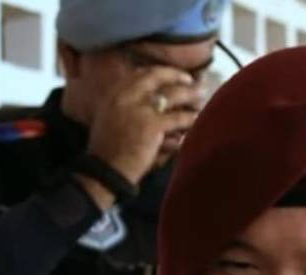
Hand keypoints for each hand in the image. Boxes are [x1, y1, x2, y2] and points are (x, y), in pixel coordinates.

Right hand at [87, 67, 203, 185]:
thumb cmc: (107, 151)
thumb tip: (148, 100)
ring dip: (189, 95)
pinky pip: (178, 119)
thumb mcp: (108, 119)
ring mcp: (140, 109)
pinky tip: (197, 119)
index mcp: (115, 92)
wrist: (106, 171)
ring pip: (173, 95)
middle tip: (190, 80)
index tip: (171, 75)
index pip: (141, 73)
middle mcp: (127, 95)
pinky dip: (189, 119)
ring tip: (200, 97)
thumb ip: (124, 105)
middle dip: (176, 76)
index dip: (160, 72)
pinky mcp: (153, 125)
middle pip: (157, 76)